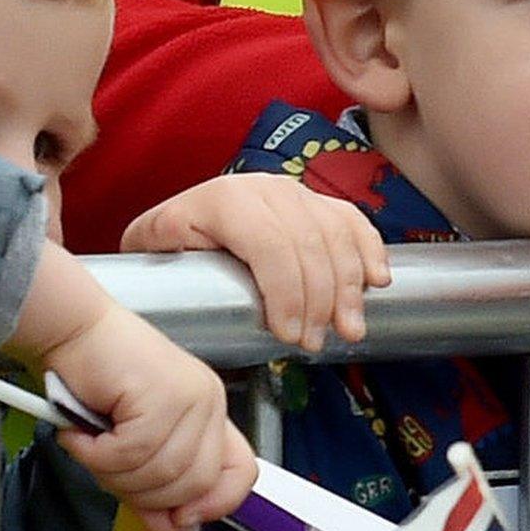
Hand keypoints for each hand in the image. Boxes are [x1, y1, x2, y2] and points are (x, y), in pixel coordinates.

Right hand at [12, 247, 256, 530]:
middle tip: (105, 469)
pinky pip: (131, 452)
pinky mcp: (163, 393)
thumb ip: (154, 485)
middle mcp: (209, 404)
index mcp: (210, 415)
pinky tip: (80, 435)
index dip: (215, 504)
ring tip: (89, 445)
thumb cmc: (98, 381)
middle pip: (193, 484)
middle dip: (143, 493)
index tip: (177, 519)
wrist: (73, 331)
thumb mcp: (133, 442)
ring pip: (162, 473)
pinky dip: (96, 454)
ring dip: (112, 471)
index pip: (242, 472)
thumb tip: (169, 529)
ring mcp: (191, 397)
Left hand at [123, 174, 390, 351]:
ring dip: (350, 288)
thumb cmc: (167, 248)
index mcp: (222, 199)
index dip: (286, 291)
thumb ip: (160, 259)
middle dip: (320, 300)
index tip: (289, 335)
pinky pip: (353, 222)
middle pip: (310, 243)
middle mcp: (263, 187)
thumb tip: (178, 279)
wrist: (181, 225)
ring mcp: (295, 192)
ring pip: (337, 235)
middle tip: (316, 343)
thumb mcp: (151, 249)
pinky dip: (370, 251)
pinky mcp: (317, 202)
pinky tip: (378, 281)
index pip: (268, 242)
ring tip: (349, 329)